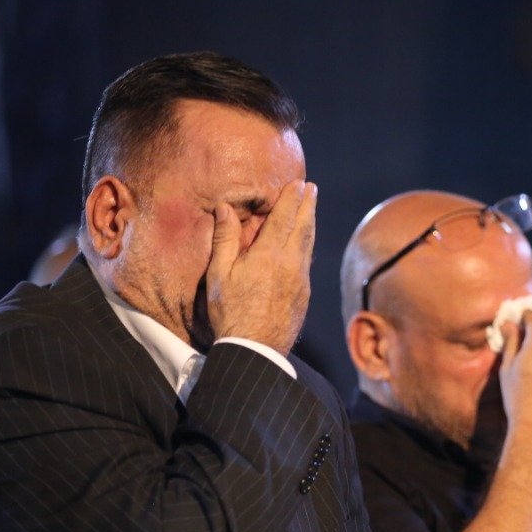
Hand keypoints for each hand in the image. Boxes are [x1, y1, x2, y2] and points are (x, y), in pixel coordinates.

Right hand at [205, 179, 315, 353]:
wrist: (256, 349)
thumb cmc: (231, 312)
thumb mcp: (219, 274)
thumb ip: (225, 239)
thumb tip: (226, 208)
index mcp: (270, 254)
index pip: (285, 217)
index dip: (292, 198)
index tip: (298, 183)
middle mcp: (291, 263)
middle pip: (304, 227)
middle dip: (308, 205)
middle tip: (312, 188)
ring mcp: (301, 279)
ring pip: (309, 244)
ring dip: (311, 223)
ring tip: (311, 209)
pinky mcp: (304, 294)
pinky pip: (308, 261)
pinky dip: (308, 245)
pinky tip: (305, 243)